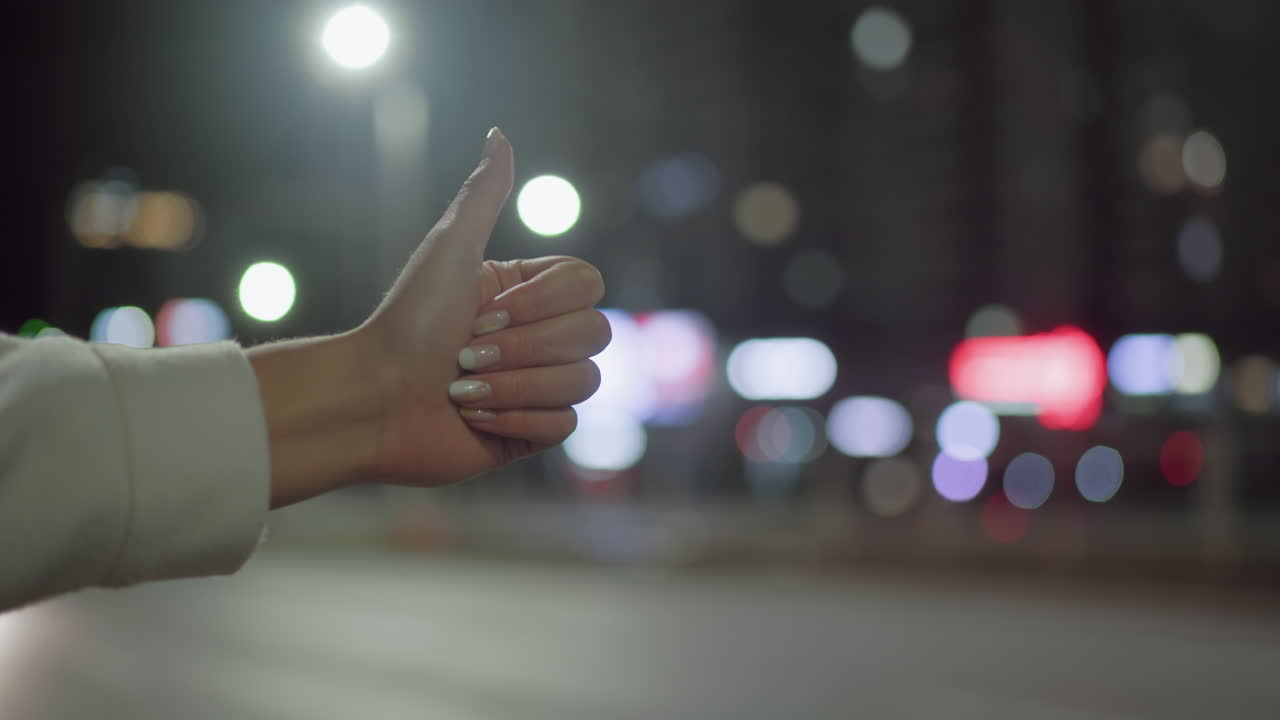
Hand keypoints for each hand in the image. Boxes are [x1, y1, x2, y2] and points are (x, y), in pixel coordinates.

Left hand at [250, 129, 607, 506]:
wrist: (373, 401)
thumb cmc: (407, 323)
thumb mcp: (449, 249)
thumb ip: (484, 194)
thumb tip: (500, 134)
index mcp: (526, 293)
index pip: (589, 286)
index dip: (543, 303)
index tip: (484, 310)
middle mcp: (539, 337)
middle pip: (593, 334)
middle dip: (524, 348)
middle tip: (465, 352)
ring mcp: (539, 386)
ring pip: (582, 381)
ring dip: (516, 384)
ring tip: (463, 388)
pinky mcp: (532, 432)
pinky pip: (564, 424)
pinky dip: (517, 419)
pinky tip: (473, 416)